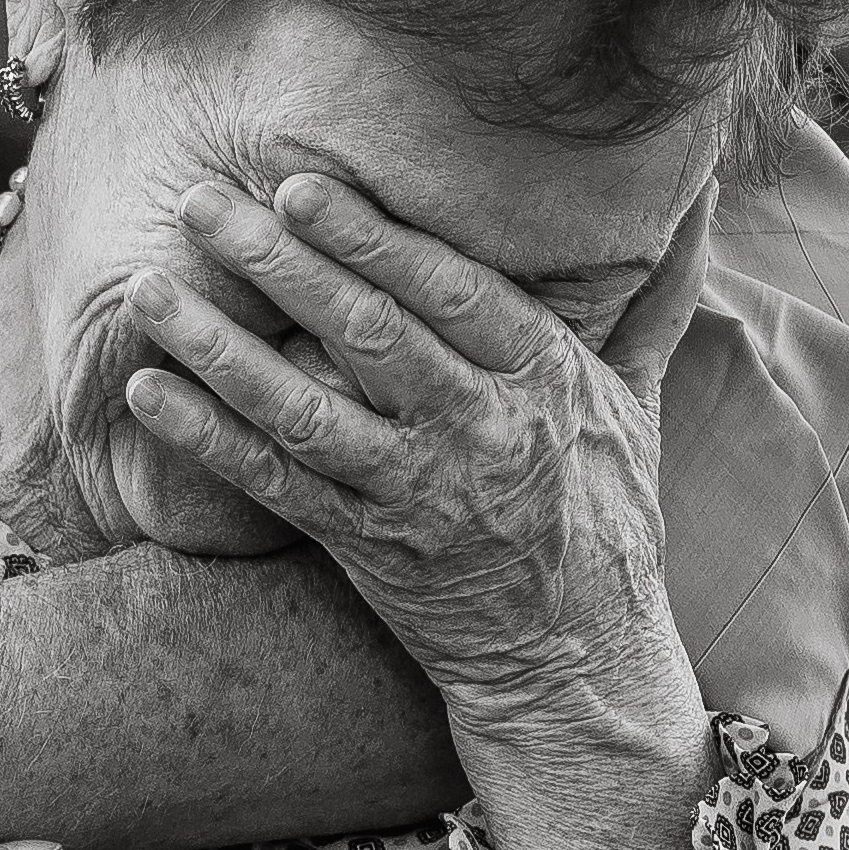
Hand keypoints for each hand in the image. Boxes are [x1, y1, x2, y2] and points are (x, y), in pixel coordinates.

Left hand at [123, 172, 718, 849]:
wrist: (578, 664)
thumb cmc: (604, 518)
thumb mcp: (638, 404)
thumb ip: (654, 296)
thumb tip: (701, 191)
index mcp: (544, 380)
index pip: (449, 291)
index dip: (371, 237)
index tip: (300, 185)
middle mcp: (478, 433)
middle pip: (364, 334)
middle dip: (277, 265)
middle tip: (202, 202)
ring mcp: (414, 495)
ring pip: (302, 409)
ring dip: (216, 347)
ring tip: (147, 289)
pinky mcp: (364, 549)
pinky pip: (272, 484)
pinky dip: (206, 438)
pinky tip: (147, 393)